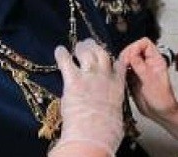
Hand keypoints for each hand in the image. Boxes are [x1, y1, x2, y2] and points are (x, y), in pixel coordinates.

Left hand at [51, 39, 124, 155]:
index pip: (118, 65)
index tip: (109, 56)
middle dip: (95, 47)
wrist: (95, 133)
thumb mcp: (116, 114)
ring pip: (86, 53)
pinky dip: (62, 54)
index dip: (113, 58)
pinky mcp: (73, 81)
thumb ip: (112, 106)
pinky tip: (59, 50)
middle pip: (102, 54)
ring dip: (81, 48)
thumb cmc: (107, 131)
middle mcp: (105, 77)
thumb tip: (109, 111)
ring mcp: (89, 77)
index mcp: (117, 86)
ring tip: (77, 46)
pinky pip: (66, 62)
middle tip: (89, 45)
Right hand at [119, 37, 177, 120]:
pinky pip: (124, 70)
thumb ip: (141, 67)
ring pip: (127, 59)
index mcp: (156, 60)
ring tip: (121, 71)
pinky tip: (120, 77)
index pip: (145, 43)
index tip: (130, 58)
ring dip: (122, 63)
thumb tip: (131, 55)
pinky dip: (120, 71)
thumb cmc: (162, 99)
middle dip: (126, 55)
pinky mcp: (133, 78)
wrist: (160, 113)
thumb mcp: (151, 82)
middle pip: (133, 49)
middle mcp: (147, 63)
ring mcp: (139, 70)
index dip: (135, 47)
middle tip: (124, 65)